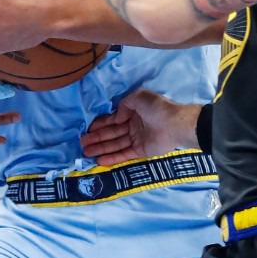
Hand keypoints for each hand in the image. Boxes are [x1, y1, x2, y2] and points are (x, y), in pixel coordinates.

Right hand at [81, 89, 201, 164]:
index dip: (100, 124)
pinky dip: (112, 158)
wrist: (175, 124)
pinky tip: (99, 160)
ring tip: (86, 152)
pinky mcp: (140, 151)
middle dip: (96, 138)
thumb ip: (125, 104)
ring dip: (101, 148)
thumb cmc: (157, 108)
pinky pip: (124, 154)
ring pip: (115, 145)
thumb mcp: (139, 97)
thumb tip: (117, 116)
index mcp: (132, 113)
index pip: (112, 120)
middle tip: (82, 143)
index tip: (87, 129)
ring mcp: (136, 140)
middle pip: (111, 134)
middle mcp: (133, 126)